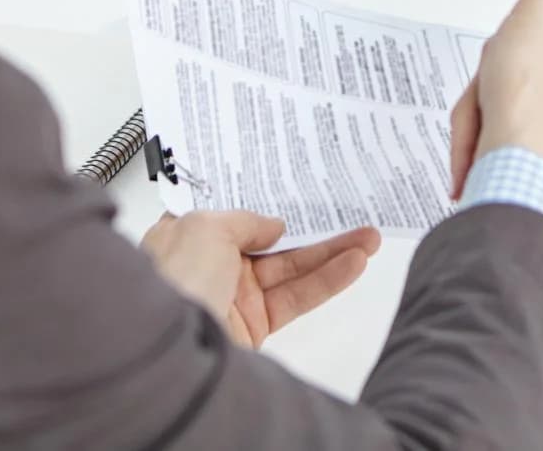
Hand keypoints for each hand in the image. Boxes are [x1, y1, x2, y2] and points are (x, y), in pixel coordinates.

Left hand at [141, 209, 380, 347]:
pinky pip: (297, 297)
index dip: (266, 200)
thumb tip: (272, 224)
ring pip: (291, 269)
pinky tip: (353, 264)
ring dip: (332, 253)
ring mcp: (234, 296)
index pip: (233, 211)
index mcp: (185, 235)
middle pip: (271, 240)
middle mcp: (209, 264)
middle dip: (312, 227)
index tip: (299, 187)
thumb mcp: (205, 227)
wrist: (174, 354)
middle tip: (349, 215)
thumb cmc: (174, 283)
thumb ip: (245, 219)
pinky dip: (327, 281)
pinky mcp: (254, 326)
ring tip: (368, 239)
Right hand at [448, 0, 542, 197]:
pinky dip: (496, 152)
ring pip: (532, 121)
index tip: (522, 40)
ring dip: (497, 119)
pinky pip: (521, 158)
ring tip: (477, 123)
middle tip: (489, 86)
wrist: (513, 186)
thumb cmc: (531, 98)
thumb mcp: (540, 10)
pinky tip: (477, 154)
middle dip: (514, 83)